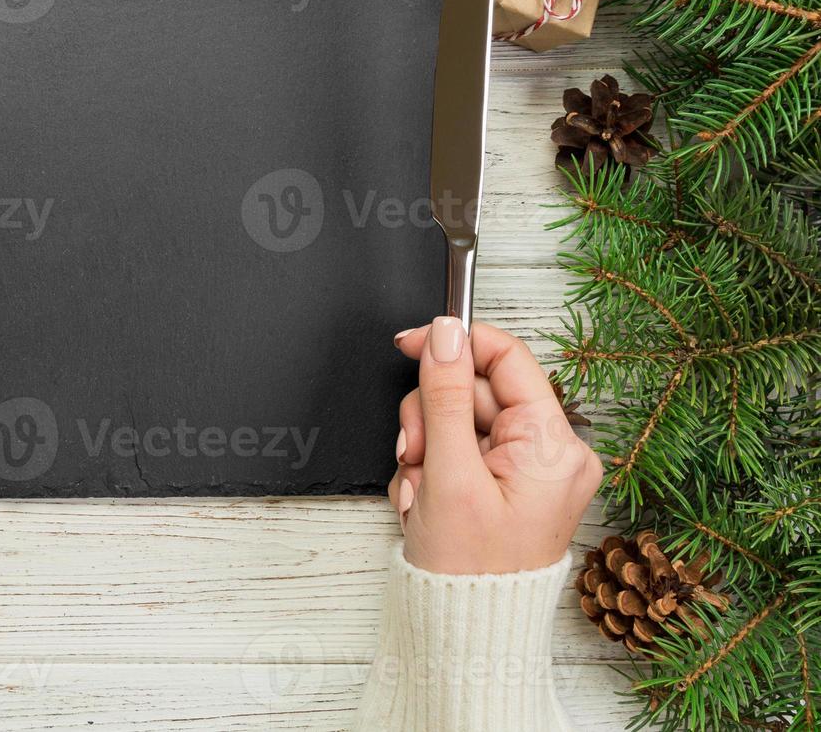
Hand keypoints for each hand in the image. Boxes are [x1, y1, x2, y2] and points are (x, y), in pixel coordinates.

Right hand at [388, 317, 602, 573]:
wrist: (465, 633)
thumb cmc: (469, 571)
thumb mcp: (449, 473)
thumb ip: (443, 395)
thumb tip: (444, 333)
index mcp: (555, 444)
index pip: (507, 358)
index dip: (457, 343)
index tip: (412, 343)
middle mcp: (550, 452)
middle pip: (473, 390)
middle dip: (431, 418)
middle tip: (414, 454)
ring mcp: (526, 470)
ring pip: (456, 419)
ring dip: (425, 449)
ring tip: (421, 492)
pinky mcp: (503, 485)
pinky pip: (457, 449)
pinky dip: (432, 469)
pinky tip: (427, 501)